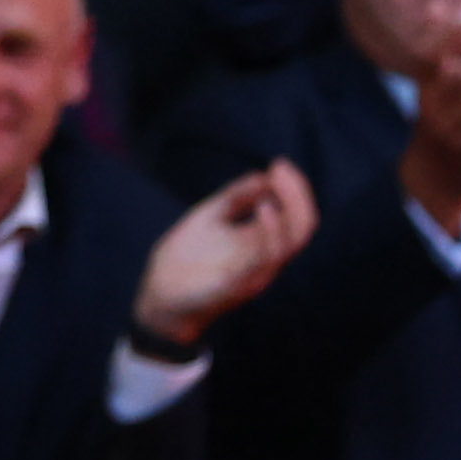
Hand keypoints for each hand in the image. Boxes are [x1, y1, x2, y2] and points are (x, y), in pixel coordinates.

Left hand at [129, 162, 311, 352]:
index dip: (296, 191)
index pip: (297, 218)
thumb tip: (264, 174)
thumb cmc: (187, 259)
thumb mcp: (212, 217)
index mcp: (263, 245)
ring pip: (284, 248)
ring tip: (271, 189)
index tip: (280, 164)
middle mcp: (264, 262)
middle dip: (297, 197)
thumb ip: (237, 197)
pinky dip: (265, 238)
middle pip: (300, 230)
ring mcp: (249, 276)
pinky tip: (262, 209)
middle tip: (280, 169)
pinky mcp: (230, 287)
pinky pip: (256, 265)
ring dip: (282, 217)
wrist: (160, 295)